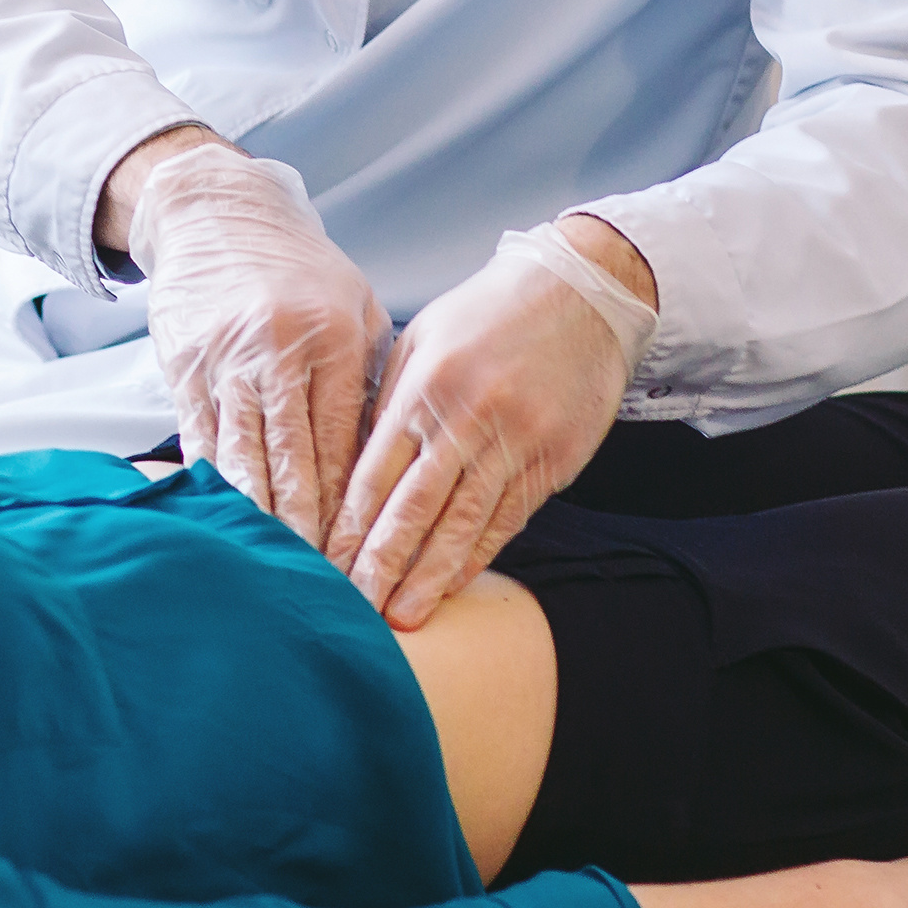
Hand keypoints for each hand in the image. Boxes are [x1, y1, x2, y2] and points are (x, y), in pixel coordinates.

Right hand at [125, 139, 388, 547]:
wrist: (215, 211)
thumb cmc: (299, 266)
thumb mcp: (355, 303)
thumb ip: (372, 374)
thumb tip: (392, 454)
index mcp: (334, 336)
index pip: (343, 439)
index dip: (348, 502)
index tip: (359, 552)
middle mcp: (278, 349)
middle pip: (293, 456)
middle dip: (306, 525)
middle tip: (320, 582)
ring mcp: (225, 359)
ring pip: (243, 453)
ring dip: (259, 515)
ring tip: (272, 566)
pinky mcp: (183, 366)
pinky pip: (200, 436)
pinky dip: (215, 482)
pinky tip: (226, 520)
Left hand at [326, 223, 653, 627]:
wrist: (581, 293)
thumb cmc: (491, 313)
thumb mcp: (424, 338)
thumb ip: (390, 400)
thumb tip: (356, 466)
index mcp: (423, 386)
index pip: (375, 473)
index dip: (349, 526)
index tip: (325, 563)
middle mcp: (466, 417)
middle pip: (413, 508)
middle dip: (380, 565)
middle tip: (356, 610)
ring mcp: (514, 441)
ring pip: (462, 524)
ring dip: (428, 576)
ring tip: (403, 614)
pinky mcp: (554, 458)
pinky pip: (508, 518)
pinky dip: (478, 554)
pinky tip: (454, 582)